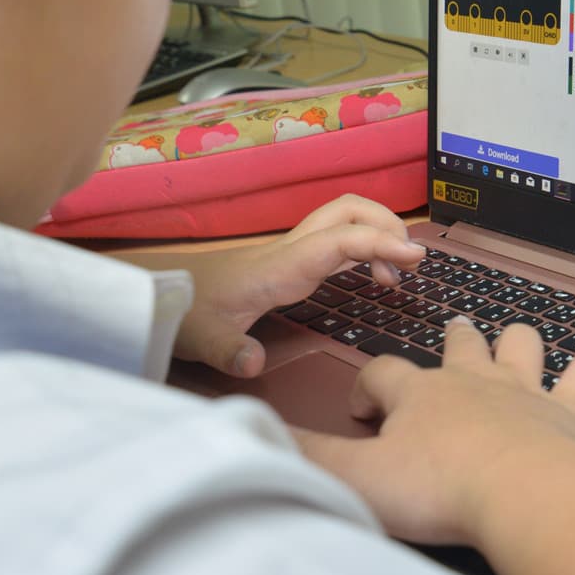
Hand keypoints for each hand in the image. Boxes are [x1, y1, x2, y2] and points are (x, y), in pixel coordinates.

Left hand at [161, 195, 424, 376]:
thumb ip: (228, 351)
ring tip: (395, 278)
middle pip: (350, 209)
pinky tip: (373, 281)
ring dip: (379, 236)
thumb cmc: (182, 312)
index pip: (340, 239)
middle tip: (409, 264)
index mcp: (279, 265)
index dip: (381, 243)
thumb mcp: (201, 338)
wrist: (159, 296)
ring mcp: (292, 253)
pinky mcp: (292, 264)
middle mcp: (291, 250)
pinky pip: (339, 243)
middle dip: (387, 225)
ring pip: (346, 221)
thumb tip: (254, 365)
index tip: (415, 258)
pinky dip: (367, 251)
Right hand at [291, 318, 574, 545]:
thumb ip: (310, 459)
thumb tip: (258, 437)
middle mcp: (472, 380)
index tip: (362, 412)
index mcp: (419, 393)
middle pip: (458, 344)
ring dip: (516, 342)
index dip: (368, 387)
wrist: (523, 497)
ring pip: (520, 346)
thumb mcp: (356, 479)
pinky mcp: (568, 414)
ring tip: (512, 341)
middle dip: (451, 339)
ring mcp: (524, 393)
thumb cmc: (438, 490)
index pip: (383, 372)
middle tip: (452, 332)